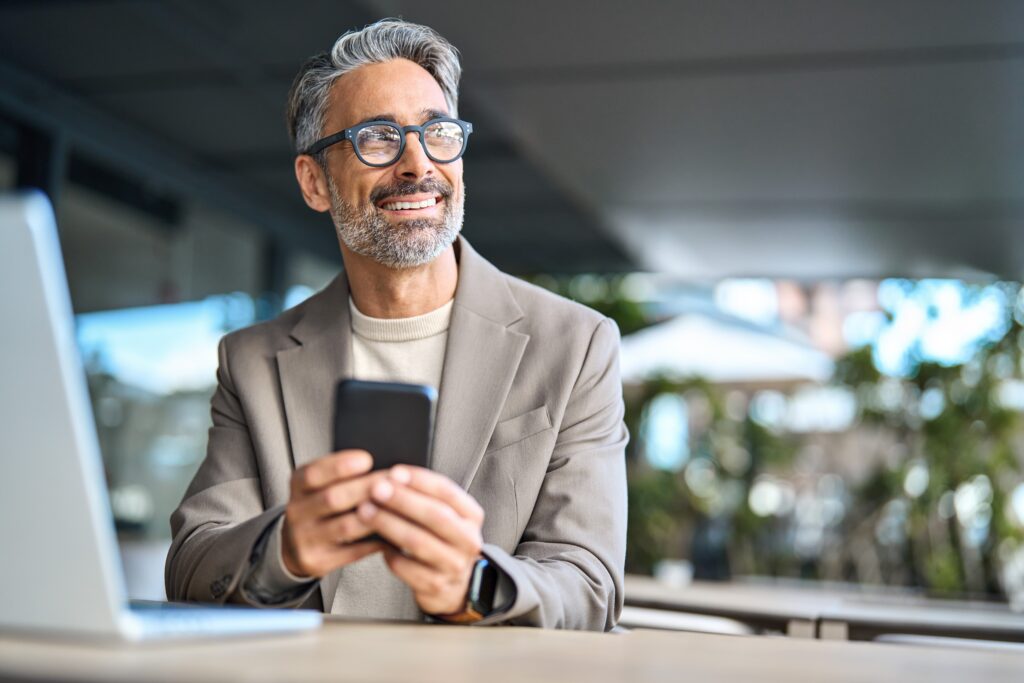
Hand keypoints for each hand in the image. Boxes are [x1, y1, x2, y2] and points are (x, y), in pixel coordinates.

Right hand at [281, 449, 387, 577]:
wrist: (297, 544)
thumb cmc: (320, 505)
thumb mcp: (320, 484)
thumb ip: (342, 475)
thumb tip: (380, 469)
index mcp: (298, 486)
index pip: (313, 473)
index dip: (340, 466)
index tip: (367, 459)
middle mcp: (297, 512)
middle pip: (333, 499)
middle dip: (366, 488)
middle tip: (393, 482)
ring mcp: (305, 539)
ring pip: (346, 527)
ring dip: (376, 516)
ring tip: (397, 507)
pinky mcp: (318, 561)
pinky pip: (353, 551)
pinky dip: (376, 541)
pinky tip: (393, 533)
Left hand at [357, 466, 484, 615]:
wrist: (453, 585)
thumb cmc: (442, 541)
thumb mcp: (446, 516)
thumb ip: (426, 497)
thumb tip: (393, 477)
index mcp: (471, 516)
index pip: (447, 492)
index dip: (420, 480)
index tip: (395, 472)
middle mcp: (468, 540)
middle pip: (435, 516)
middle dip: (402, 500)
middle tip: (376, 489)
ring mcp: (454, 565)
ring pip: (418, 542)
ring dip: (388, 524)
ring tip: (366, 511)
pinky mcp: (436, 585)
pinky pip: (406, 567)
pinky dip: (389, 553)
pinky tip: (378, 544)